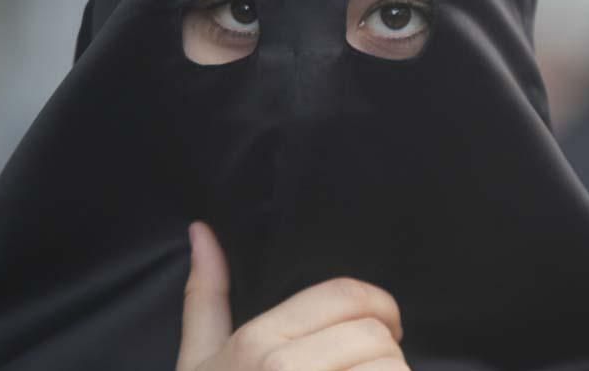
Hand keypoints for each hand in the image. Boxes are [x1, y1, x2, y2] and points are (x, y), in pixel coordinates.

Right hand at [177, 221, 407, 370]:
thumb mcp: (200, 361)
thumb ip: (205, 298)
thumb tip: (202, 231)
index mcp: (256, 343)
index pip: (348, 296)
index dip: (380, 307)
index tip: (383, 326)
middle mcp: (282, 369)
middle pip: (377, 335)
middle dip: (388, 353)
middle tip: (371, 370)